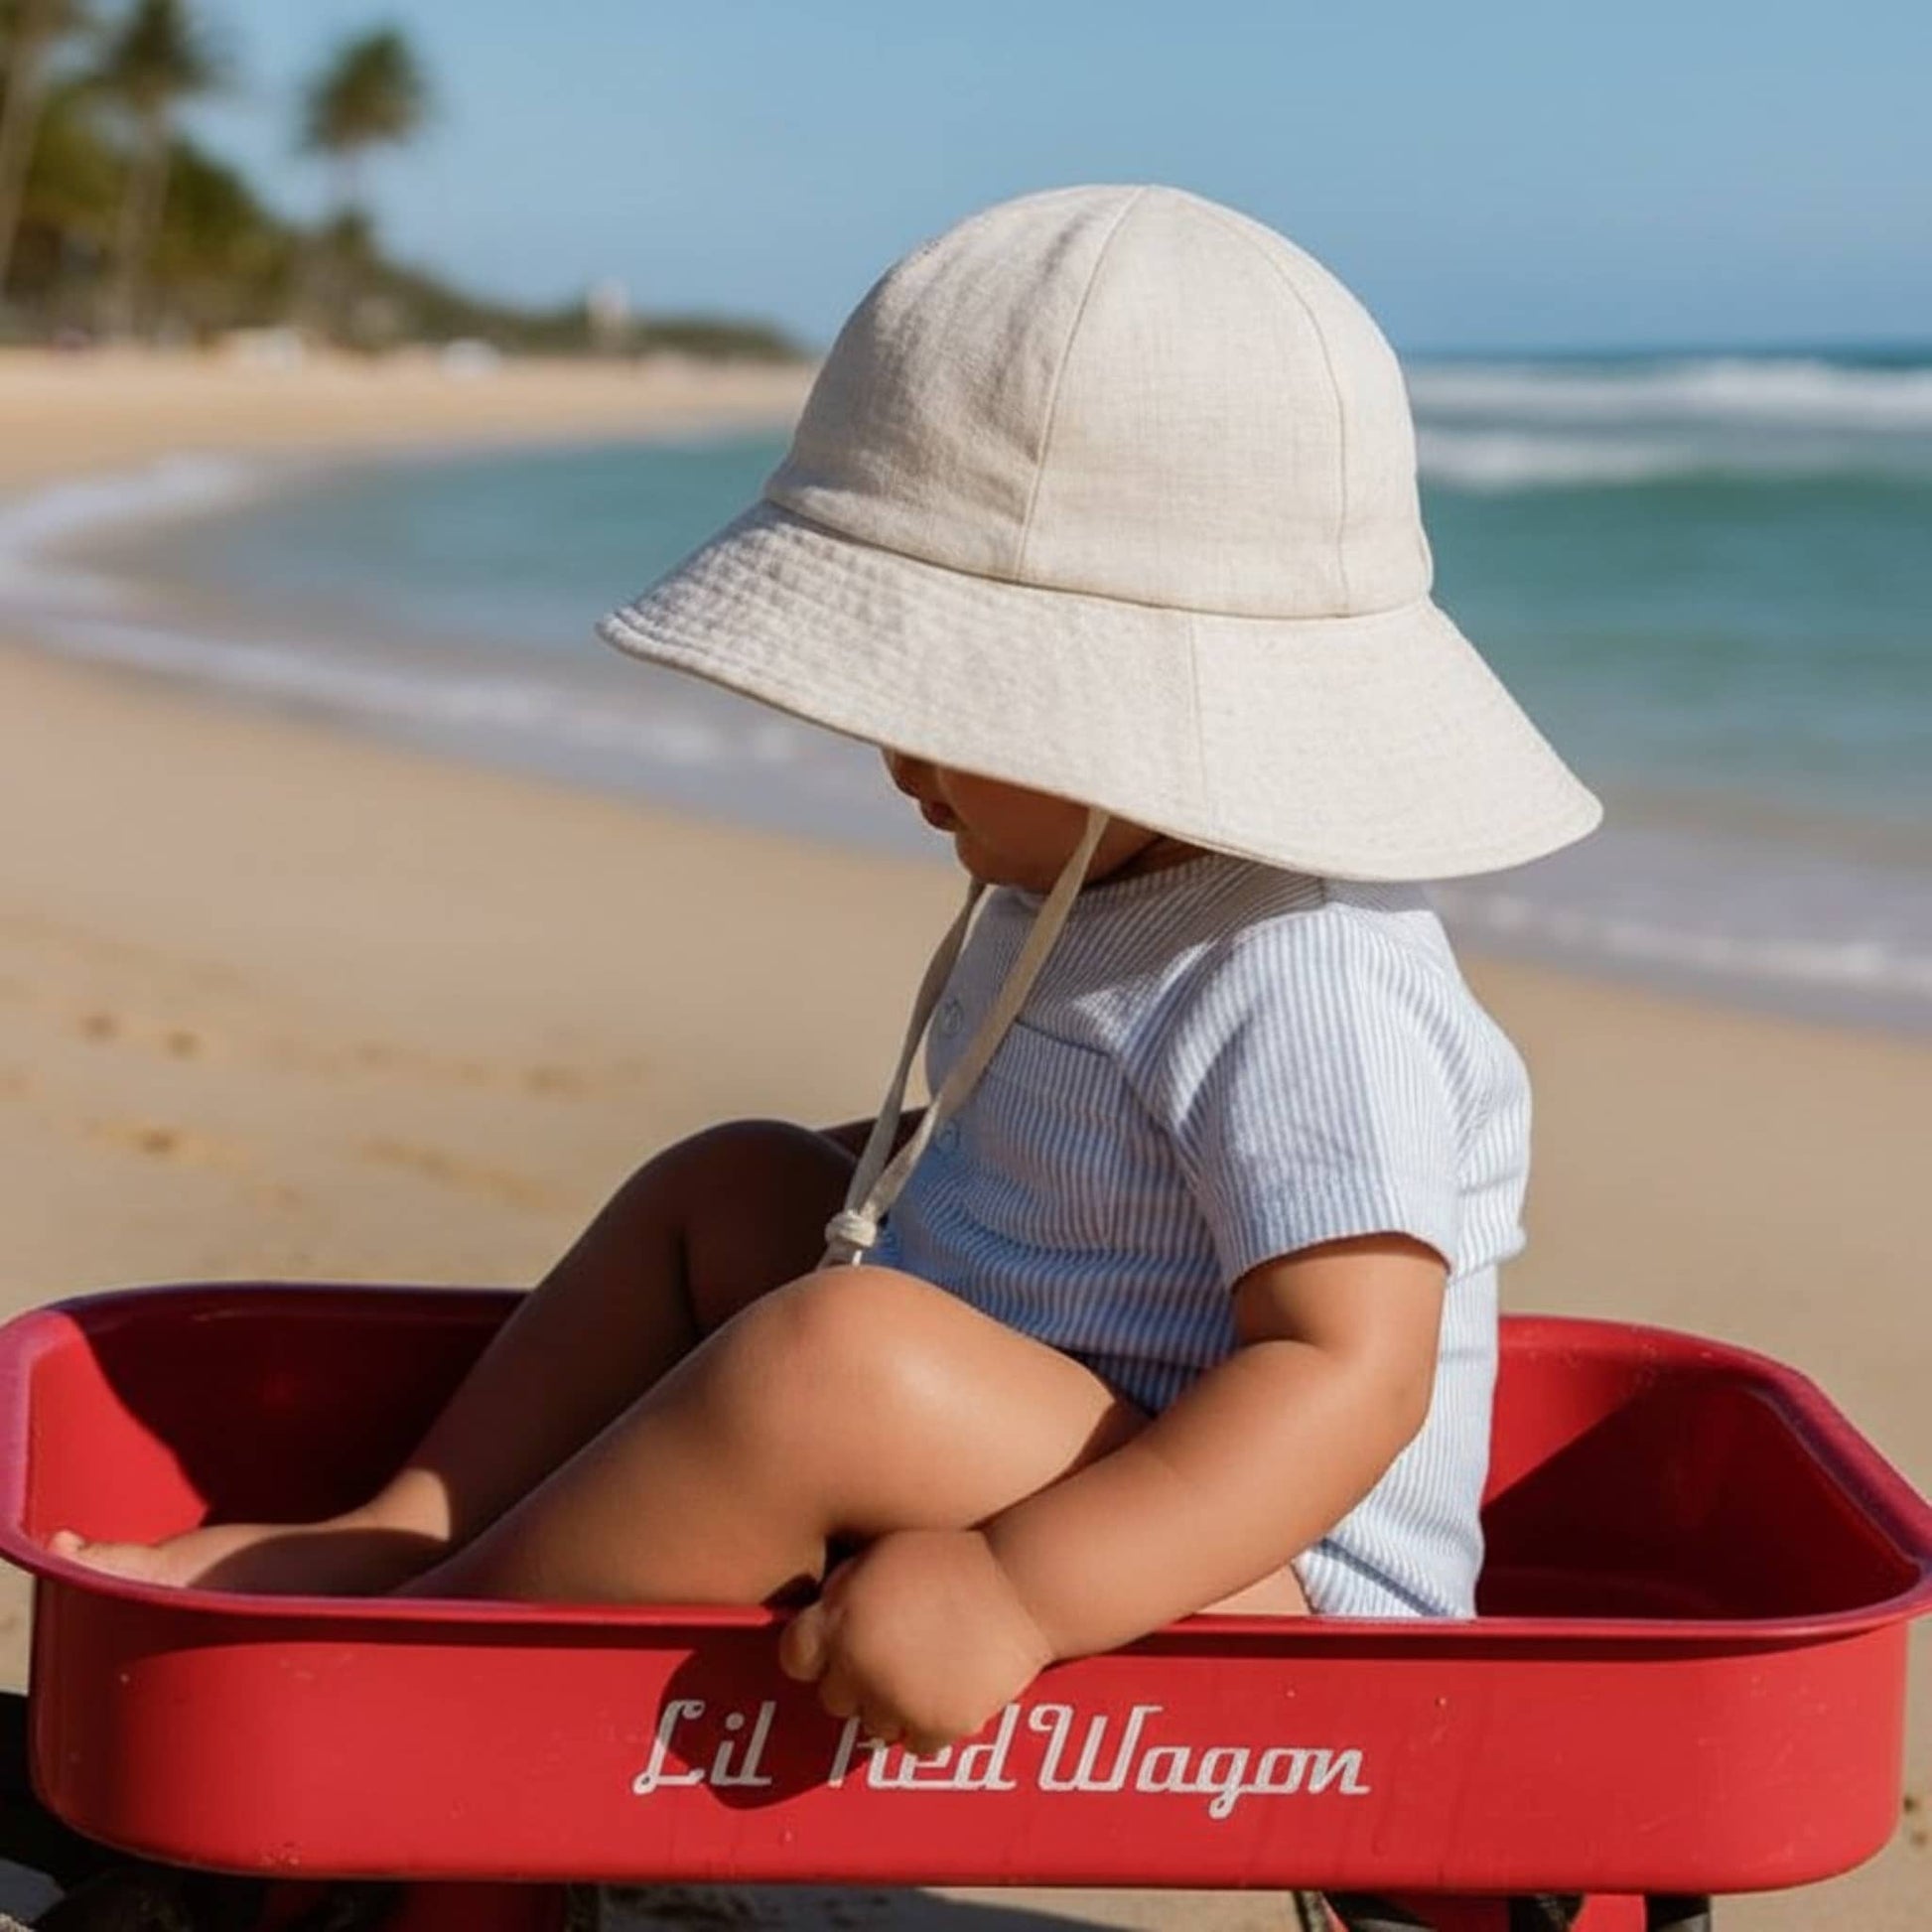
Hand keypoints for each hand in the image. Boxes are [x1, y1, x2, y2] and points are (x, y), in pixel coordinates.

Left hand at [777, 1527, 1055, 1754]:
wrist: (1020, 1584)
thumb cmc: (950, 1559)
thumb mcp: (883, 1554)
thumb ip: (842, 1590)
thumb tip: (819, 1618)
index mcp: (842, 1618)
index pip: (796, 1657)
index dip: (816, 1653)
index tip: (836, 1649)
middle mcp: (860, 1664)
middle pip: (833, 1699)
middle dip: (856, 1681)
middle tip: (893, 1656)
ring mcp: (898, 1699)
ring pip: (873, 1727)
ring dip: (892, 1707)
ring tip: (925, 1672)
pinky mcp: (937, 1725)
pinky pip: (916, 1744)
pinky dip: (930, 1726)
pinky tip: (948, 1691)